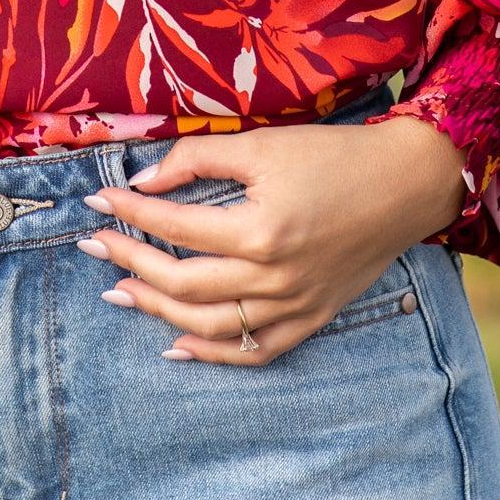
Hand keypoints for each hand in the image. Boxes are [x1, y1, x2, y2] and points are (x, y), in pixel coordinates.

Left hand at [76, 110, 469, 364]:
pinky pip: (255, 350)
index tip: (97, 202)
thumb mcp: (264, 144)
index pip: (175, 226)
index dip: (130, 212)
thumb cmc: (334, 156)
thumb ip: (199, 159)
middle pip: (183, 282)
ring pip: (210, 324)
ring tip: (118, 292)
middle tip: (94, 247)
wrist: (405, 184)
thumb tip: (144, 179)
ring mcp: (294, 305)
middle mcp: (275, 277)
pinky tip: (175, 345)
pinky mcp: (311, 318)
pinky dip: (213, 354)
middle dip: (130, 263)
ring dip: (157, 309)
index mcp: (262, 230)